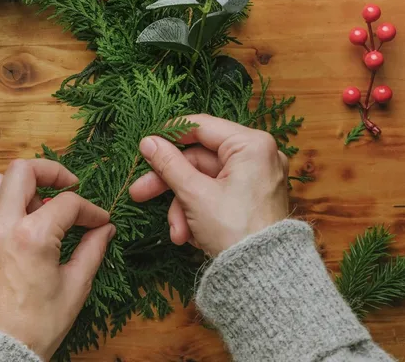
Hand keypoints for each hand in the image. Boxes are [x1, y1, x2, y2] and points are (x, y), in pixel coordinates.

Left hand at [0, 159, 115, 360]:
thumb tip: (105, 229)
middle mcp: (3, 227)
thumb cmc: (39, 323)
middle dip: (50, 172)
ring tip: (37, 205)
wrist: (1, 348)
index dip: (90, 210)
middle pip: (23, 170)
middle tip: (66, 186)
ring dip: (19, 185)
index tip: (99, 222)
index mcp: (33, 237)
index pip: (67, 203)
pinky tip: (11, 218)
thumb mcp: (75, 286)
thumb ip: (92, 250)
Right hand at [129, 114, 289, 254]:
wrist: (264, 277)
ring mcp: (256, 179)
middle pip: (199, 160)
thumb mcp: (194, 194)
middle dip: (170, 185)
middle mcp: (258, 157)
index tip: (145, 146)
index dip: (169, 135)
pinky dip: (199, 213)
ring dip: (183, 207)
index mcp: (251, 145)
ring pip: (204, 183)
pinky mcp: (252, 200)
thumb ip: (169, 164)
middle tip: (139, 193)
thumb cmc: (236, 231)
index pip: (201, 127)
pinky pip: (216, 197)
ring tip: (177, 233)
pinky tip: (192, 236)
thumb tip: (148, 142)